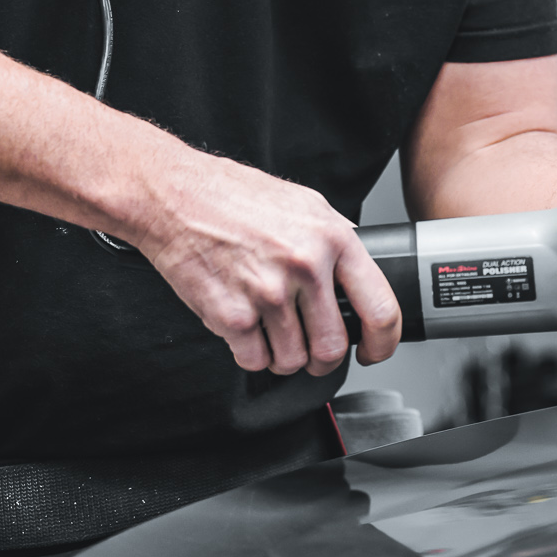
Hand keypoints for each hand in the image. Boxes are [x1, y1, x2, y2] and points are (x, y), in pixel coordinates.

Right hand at [130, 146, 400, 376]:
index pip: (380, 308)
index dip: (383, 343)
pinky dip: (250, 353)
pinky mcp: (232, 315)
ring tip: (268, 329)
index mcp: (332, 239)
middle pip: (333, 348)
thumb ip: (335, 236)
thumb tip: (359, 271)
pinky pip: (254, 361)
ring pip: (292, 361)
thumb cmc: (231, 195)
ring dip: (282, 356)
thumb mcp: (302, 202)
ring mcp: (268, 293)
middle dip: (321, 357)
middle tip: (309, 348)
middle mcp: (305, 267)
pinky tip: (243, 327)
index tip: (373, 351)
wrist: (173, 195)